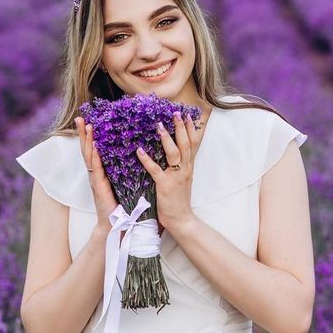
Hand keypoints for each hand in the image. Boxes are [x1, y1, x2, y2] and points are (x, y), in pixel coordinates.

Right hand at [75, 116, 117, 230]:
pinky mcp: (99, 187)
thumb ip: (124, 169)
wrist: (116, 223)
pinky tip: (93, 146)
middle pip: (87, 149)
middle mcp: (96, 173)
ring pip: (89, 156)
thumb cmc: (121, 204)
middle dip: (84, 133)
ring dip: (87, 140)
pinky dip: (94, 157)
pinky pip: (96, 169)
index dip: (91, 136)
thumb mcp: (123, 182)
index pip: (94, 149)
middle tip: (80, 117)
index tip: (90, 120)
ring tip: (86, 125)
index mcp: (102, 171)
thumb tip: (136, 152)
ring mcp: (95, 179)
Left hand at [135, 110, 202, 234]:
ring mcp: (175, 177)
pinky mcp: (164, 185)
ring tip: (159, 125)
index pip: (193, 144)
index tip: (188, 115)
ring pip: (173, 153)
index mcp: (189, 167)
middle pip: (185, 144)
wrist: (182, 219)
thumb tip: (175, 152)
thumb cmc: (179, 199)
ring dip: (166, 138)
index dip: (191, 129)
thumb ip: (180, 165)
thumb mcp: (183, 179)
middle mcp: (185, 169)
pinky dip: (147, 159)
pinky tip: (139, 150)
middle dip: (181, 127)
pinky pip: (155, 170)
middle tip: (176, 112)